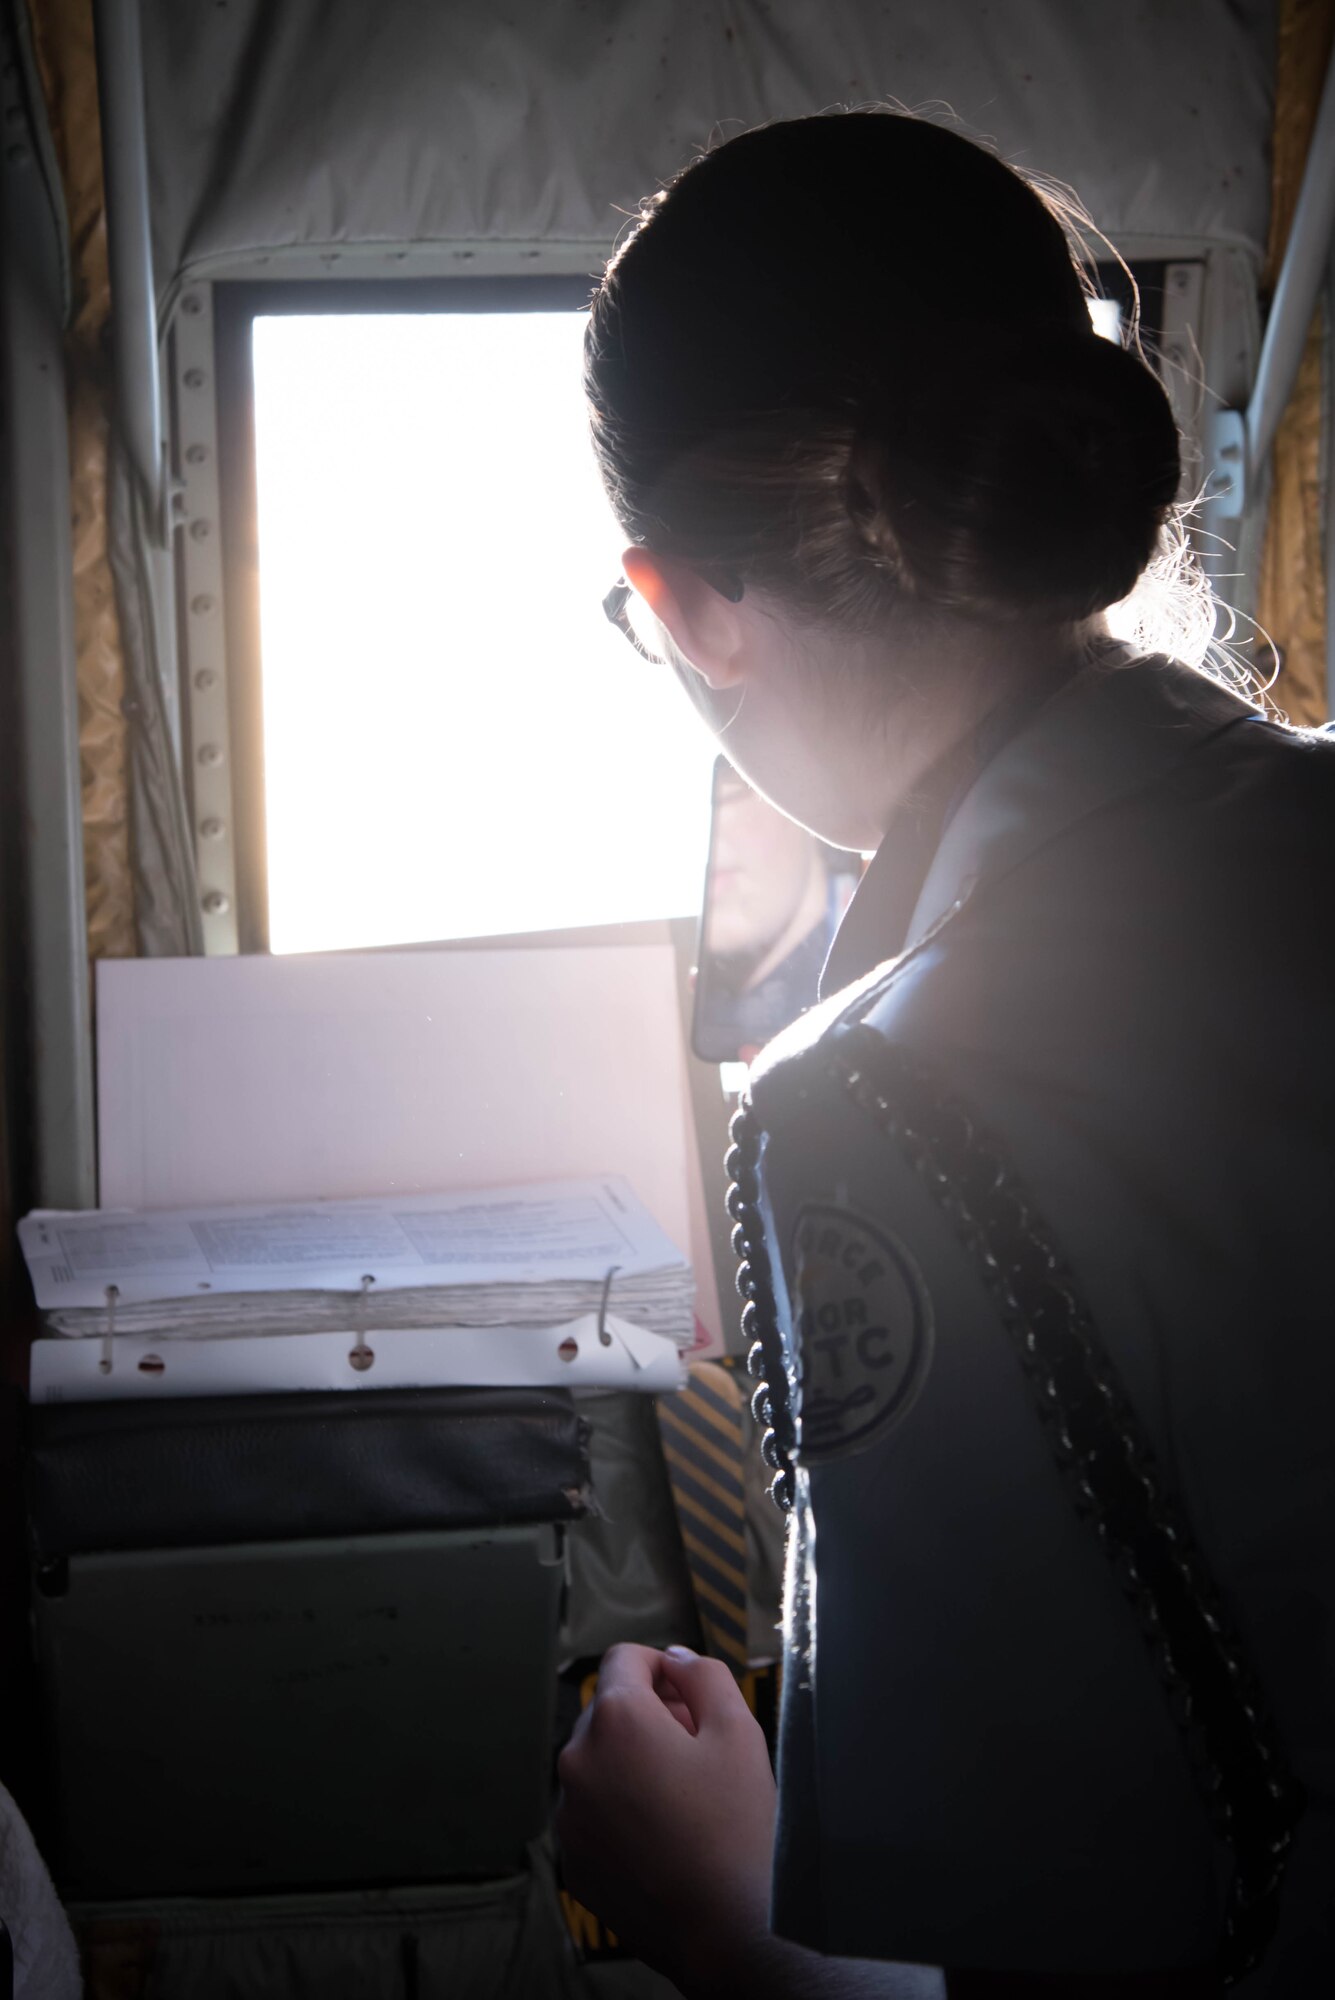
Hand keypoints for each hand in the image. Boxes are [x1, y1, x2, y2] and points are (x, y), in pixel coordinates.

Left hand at [555, 1642, 777, 1991]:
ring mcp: (570, 1817)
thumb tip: (674, 1659)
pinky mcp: (574, 1862)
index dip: (661, 1667)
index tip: (689, 1694)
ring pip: (599, 1764)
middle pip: (609, 1712)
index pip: (623, 1659)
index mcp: (617, 1721)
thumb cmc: (738, 1828)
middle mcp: (578, 1762)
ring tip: (685, 1799)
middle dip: (649, 1717)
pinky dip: (621, 1813)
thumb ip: (703, 1675)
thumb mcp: (738, 1731)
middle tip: (699, 1748)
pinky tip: (666, 1839)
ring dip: (632, 1764)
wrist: (728, 1930)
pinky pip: (593, 1815)